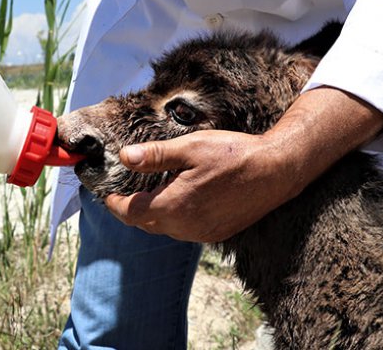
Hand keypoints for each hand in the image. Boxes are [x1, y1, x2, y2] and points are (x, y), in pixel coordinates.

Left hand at [104, 130, 299, 242]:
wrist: (276, 171)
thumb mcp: (191, 147)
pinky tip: (178, 201)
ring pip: (165, 229)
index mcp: (175, 206)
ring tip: (149, 194)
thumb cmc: (234, 154)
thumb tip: (124, 157)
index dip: (114, 204)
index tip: (106, 194)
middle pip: (146, 224)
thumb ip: (155, 156)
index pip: (131, 213)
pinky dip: (174, 219)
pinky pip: (184, 231)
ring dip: (153, 215)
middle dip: (131, 210)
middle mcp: (186, 227)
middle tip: (123, 193)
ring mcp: (203, 234)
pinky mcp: (217, 234)